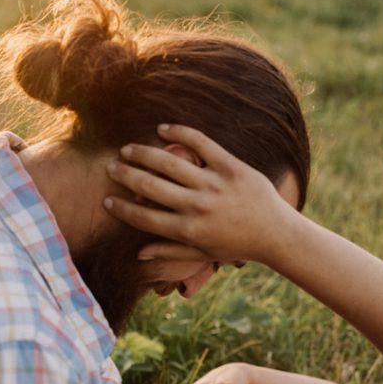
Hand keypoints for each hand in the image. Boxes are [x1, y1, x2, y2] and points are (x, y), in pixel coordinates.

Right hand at [105, 126, 293, 263]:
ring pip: (168, 162)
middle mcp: (196, 207)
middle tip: (110, 167)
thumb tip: (139, 254)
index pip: (143, 217)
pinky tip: (162, 129)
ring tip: (128, 149)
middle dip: (125, 175)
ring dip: (143, 153)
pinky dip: (179, 133)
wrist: (276, 233)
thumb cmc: (237, 245)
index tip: (107, 200)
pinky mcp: (230, 165)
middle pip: (149, 186)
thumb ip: (170, 251)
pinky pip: (200, 143)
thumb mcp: (203, 254)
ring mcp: (213, 184)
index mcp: (187, 230)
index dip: (121, 208)